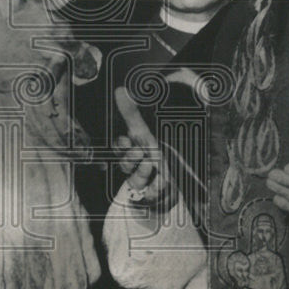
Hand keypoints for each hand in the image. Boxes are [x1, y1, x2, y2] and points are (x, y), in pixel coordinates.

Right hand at [114, 86, 176, 211]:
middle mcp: (133, 168)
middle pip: (125, 165)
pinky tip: (162, 183)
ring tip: (151, 165)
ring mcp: (141, 184)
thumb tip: (119, 90)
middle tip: (141, 152)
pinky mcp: (151, 198)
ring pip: (136, 180)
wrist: (169, 181)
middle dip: (131, 159)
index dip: (122, 146)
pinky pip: (151, 196)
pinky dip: (157, 189)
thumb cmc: (153, 154)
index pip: (121, 148)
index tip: (128, 140)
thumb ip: (131, 114)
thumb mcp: (145, 133)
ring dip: (142, 172)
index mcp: (130, 151)